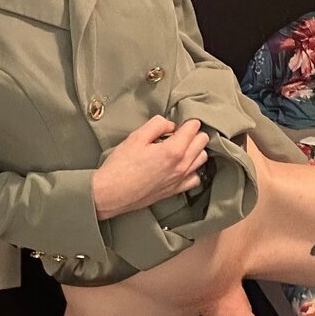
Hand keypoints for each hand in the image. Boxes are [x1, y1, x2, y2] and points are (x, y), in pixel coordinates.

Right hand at [91, 115, 209, 220]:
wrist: (111, 194)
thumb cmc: (120, 166)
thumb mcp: (136, 137)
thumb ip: (157, 125)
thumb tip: (170, 125)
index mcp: (173, 150)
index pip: (194, 128)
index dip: (187, 121)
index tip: (179, 122)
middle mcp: (181, 166)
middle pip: (202, 142)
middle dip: (194, 133)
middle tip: (180, 132)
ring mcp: (180, 180)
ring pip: (202, 159)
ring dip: (196, 149)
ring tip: (181, 147)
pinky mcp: (175, 190)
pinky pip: (196, 178)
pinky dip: (193, 169)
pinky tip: (182, 165)